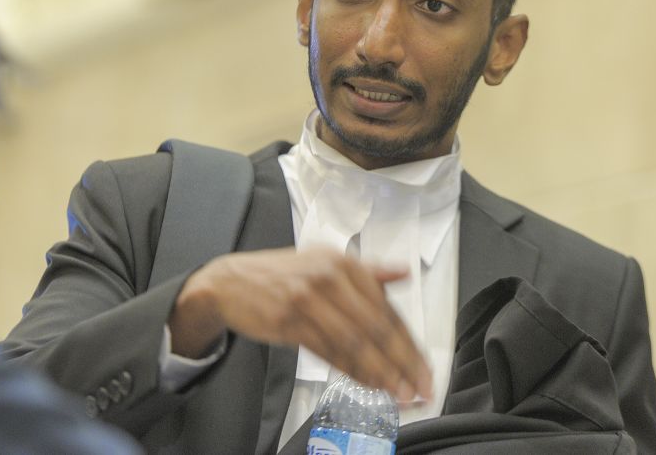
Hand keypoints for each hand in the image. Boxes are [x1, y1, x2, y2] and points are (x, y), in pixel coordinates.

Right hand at [168, 246, 431, 401]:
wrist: (231, 282)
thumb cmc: (284, 275)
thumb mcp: (325, 261)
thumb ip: (367, 271)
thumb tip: (403, 272)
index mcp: (344, 263)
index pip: (386, 308)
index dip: (408, 342)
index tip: (425, 367)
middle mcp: (329, 278)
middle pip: (375, 326)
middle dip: (402, 362)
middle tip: (420, 387)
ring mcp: (307, 300)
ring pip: (353, 342)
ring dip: (380, 372)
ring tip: (399, 393)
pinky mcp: (288, 322)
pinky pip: (326, 352)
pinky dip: (350, 371)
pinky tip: (367, 384)